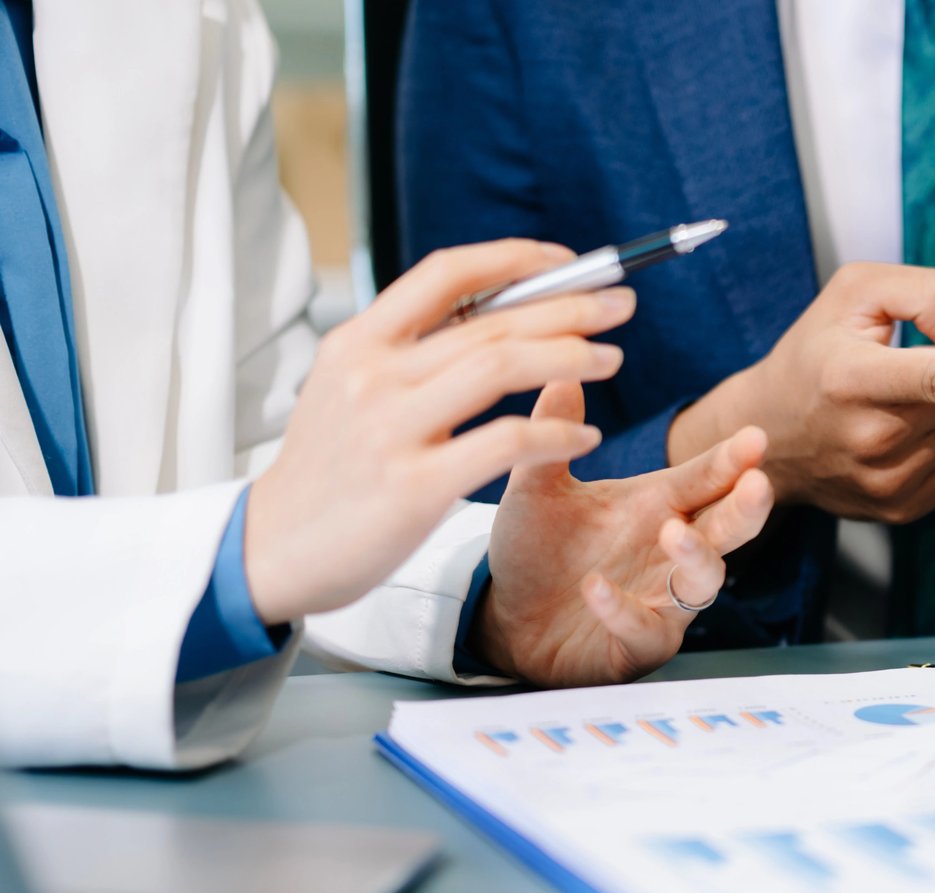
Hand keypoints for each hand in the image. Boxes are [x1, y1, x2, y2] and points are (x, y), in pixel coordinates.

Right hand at [246, 240, 633, 623]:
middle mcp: (372, 375)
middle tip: (621, 303)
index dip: (517, 260)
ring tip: (613, 358)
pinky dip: (556, 432)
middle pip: (492, 321)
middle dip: (570, 306)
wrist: (273, 549)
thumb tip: (498, 307)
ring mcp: (390, 428)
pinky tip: (586, 434)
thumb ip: (411, 349)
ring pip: (502, 367)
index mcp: (359, 342)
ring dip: (571, 356)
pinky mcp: (414, 486)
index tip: (571, 261)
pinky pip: (506, 443)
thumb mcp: (348, 388)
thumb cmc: (329, 468)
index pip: (447, 274)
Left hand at [473, 381, 774, 686]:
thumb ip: (550, 439)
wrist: (504, 617)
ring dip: (697, 557)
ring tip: (673, 534)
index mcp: (657, 504)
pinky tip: (596, 589)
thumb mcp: (536, 490)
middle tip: (757, 484)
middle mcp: (670, 550)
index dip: (732, 459)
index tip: (755, 437)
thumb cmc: (536, 551)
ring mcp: (662, 599)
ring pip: (704, 580)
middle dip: (747, 507)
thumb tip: (562, 373)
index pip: (706, 477)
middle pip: (727, 527)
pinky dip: (624, 609)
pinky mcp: (639, 644)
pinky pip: (646, 629)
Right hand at [666, 262, 934, 523]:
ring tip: (902, 396)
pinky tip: (904, 429)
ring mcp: (885, 482)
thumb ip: (919, 291)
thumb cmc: (815, 351)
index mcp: (853, 379)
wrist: (765, 433)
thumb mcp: (852, 291)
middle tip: (911, 363)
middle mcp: (870, 439)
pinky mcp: (900, 508)